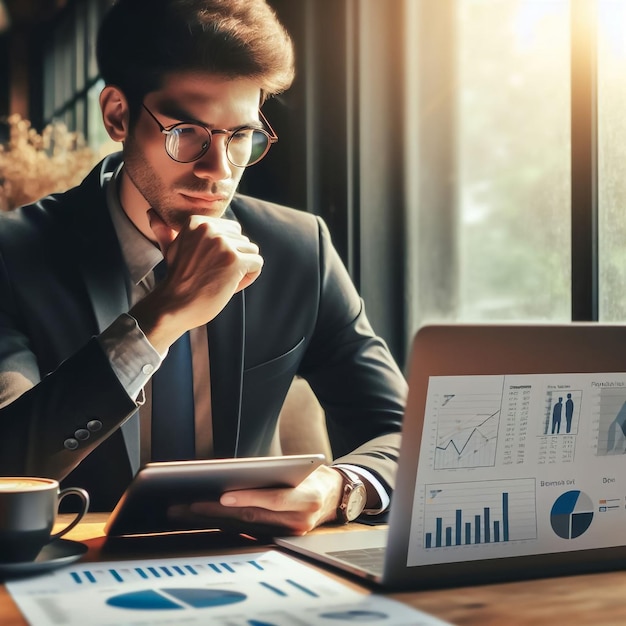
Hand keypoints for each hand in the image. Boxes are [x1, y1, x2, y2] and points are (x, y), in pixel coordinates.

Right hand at [131, 210, 262, 352]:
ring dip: (242, 268)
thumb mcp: (170, 249)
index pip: (231, 229)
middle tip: (214, 274)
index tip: (208, 263)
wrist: (174, 305)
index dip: (225, 249)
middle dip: (235, 258)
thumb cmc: (176, 280)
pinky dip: (249, 277)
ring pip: (252, 251)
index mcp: (196, 222)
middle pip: (243, 240)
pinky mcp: (234, 261)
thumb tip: (150, 213)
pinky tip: (231, 285)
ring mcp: (223, 244)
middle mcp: (210, 229)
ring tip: (222, 280)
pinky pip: (257, 263)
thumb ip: (165, 231)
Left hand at [167, 465, 343, 535]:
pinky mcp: (278, 537)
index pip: (274, 499)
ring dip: (212, 518)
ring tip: (184, 510)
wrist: (335, 496)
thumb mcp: (302, 469)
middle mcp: (298, 520)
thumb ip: (276, 474)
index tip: (222, 495)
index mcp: (307, 498)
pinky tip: (202, 518)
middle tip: (187, 504)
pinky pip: (247, 529)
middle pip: (252, 516)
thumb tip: (239, 473)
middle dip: (216, 510)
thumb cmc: (314, 476)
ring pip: (245, 525)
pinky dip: (223, 523)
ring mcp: (288, 532)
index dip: (248, 498)